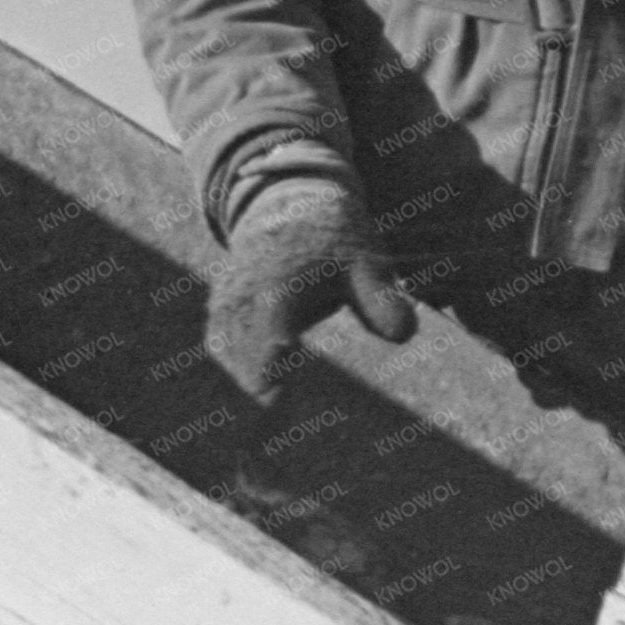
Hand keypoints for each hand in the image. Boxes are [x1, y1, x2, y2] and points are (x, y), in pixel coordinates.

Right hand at [205, 178, 416, 400]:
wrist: (290, 200)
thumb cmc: (335, 237)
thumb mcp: (367, 261)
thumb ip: (382, 299)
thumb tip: (403, 335)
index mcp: (279, 285)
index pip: (269, 337)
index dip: (269, 373)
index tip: (273, 404)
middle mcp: (246, 293)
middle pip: (242, 354)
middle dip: (258, 384)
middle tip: (273, 424)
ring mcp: (229, 297)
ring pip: (228, 349)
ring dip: (246, 375)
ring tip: (267, 408)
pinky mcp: (223, 302)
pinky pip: (221, 339)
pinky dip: (235, 360)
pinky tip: (258, 379)